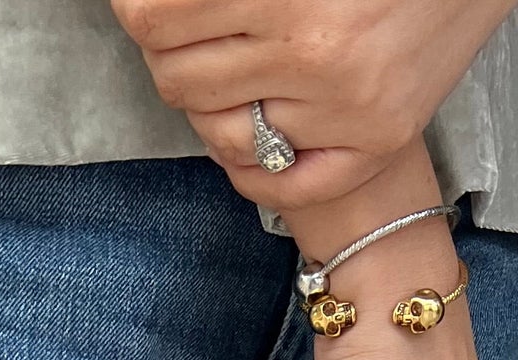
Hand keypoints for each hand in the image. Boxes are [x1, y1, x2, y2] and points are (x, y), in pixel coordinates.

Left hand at [111, 0, 517, 208]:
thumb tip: (149, 11)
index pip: (156, 18)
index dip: (139, 10)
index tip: (144, 8)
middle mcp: (313, 50)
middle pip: (180, 77)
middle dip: (171, 56)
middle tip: (187, 35)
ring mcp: (347, 106)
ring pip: (223, 133)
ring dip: (210, 108)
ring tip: (225, 76)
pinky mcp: (378, 140)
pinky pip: (284, 184)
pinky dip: (252, 172)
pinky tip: (247, 144)